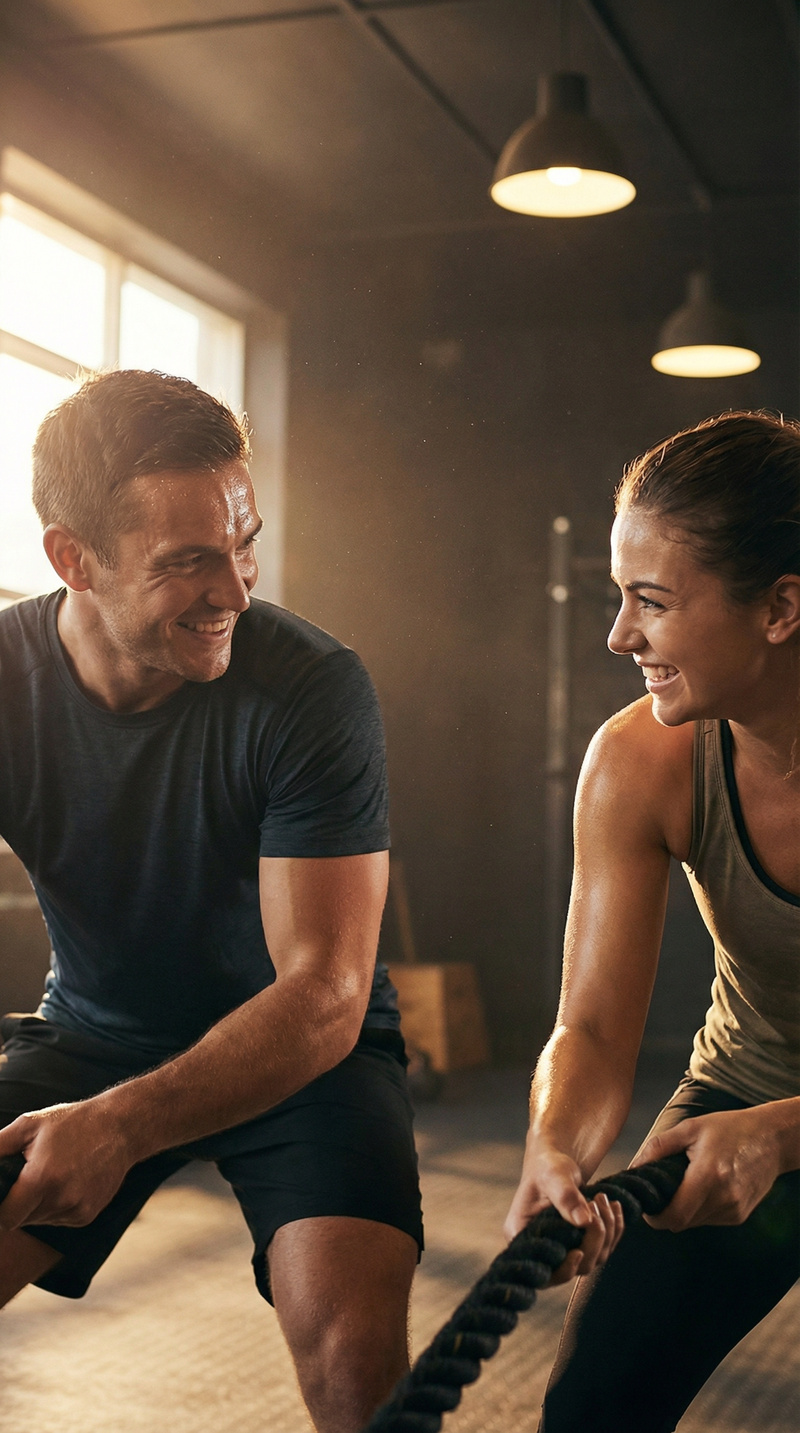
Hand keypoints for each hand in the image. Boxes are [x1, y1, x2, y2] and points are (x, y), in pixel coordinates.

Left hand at [0, 1097, 133, 1231]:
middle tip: (28, 1177)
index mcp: (41, 1179)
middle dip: (19, 1204)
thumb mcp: (29, 1125)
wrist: (121, 1127)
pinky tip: (67, 1182)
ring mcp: (77, 1209)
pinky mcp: (88, 1215)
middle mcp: (61, 1199)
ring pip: (41, 1221)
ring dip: (38, 1206)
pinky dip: (57, 1207)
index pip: (6, 1218)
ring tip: (51, 1175)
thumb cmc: (72, 1122)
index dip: (0, 1210)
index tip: (4, 1198)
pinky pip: (60, 1219)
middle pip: (22, 1220)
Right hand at [504, 1136, 623, 1284]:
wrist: (557, 1160)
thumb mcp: (553, 1175)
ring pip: (594, 1259)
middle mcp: (542, 1247)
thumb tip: (584, 1221)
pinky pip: (605, 1247)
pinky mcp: (582, 1242)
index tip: (579, 1252)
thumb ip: (565, 1196)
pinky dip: (615, 1229)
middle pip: (575, 1266)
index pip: (542, 1270)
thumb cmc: (548, 1165)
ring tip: (603, 1198)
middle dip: (593, 1239)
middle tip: (596, 1203)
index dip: (563, 1269)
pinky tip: (614, 1206)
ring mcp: (564, 1247)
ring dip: (607, 1231)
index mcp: (521, 1235)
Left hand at [632, 1105, 785, 1230]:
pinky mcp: (740, 1215)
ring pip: (695, 1223)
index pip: (674, 1216)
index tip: (648, 1207)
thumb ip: (658, 1147)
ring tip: (688, 1182)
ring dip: (685, 1209)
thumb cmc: (731, 1128)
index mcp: (708, 1176)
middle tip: (664, 1189)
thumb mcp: (690, 1128)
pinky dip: (701, 1208)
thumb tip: (634, 1166)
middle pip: (682, 1222)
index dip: (655, 1217)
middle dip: (667, 1210)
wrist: (772, 1138)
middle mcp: (723, 1198)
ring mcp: (734, 1210)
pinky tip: (706, 1187)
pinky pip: (710, 1219)